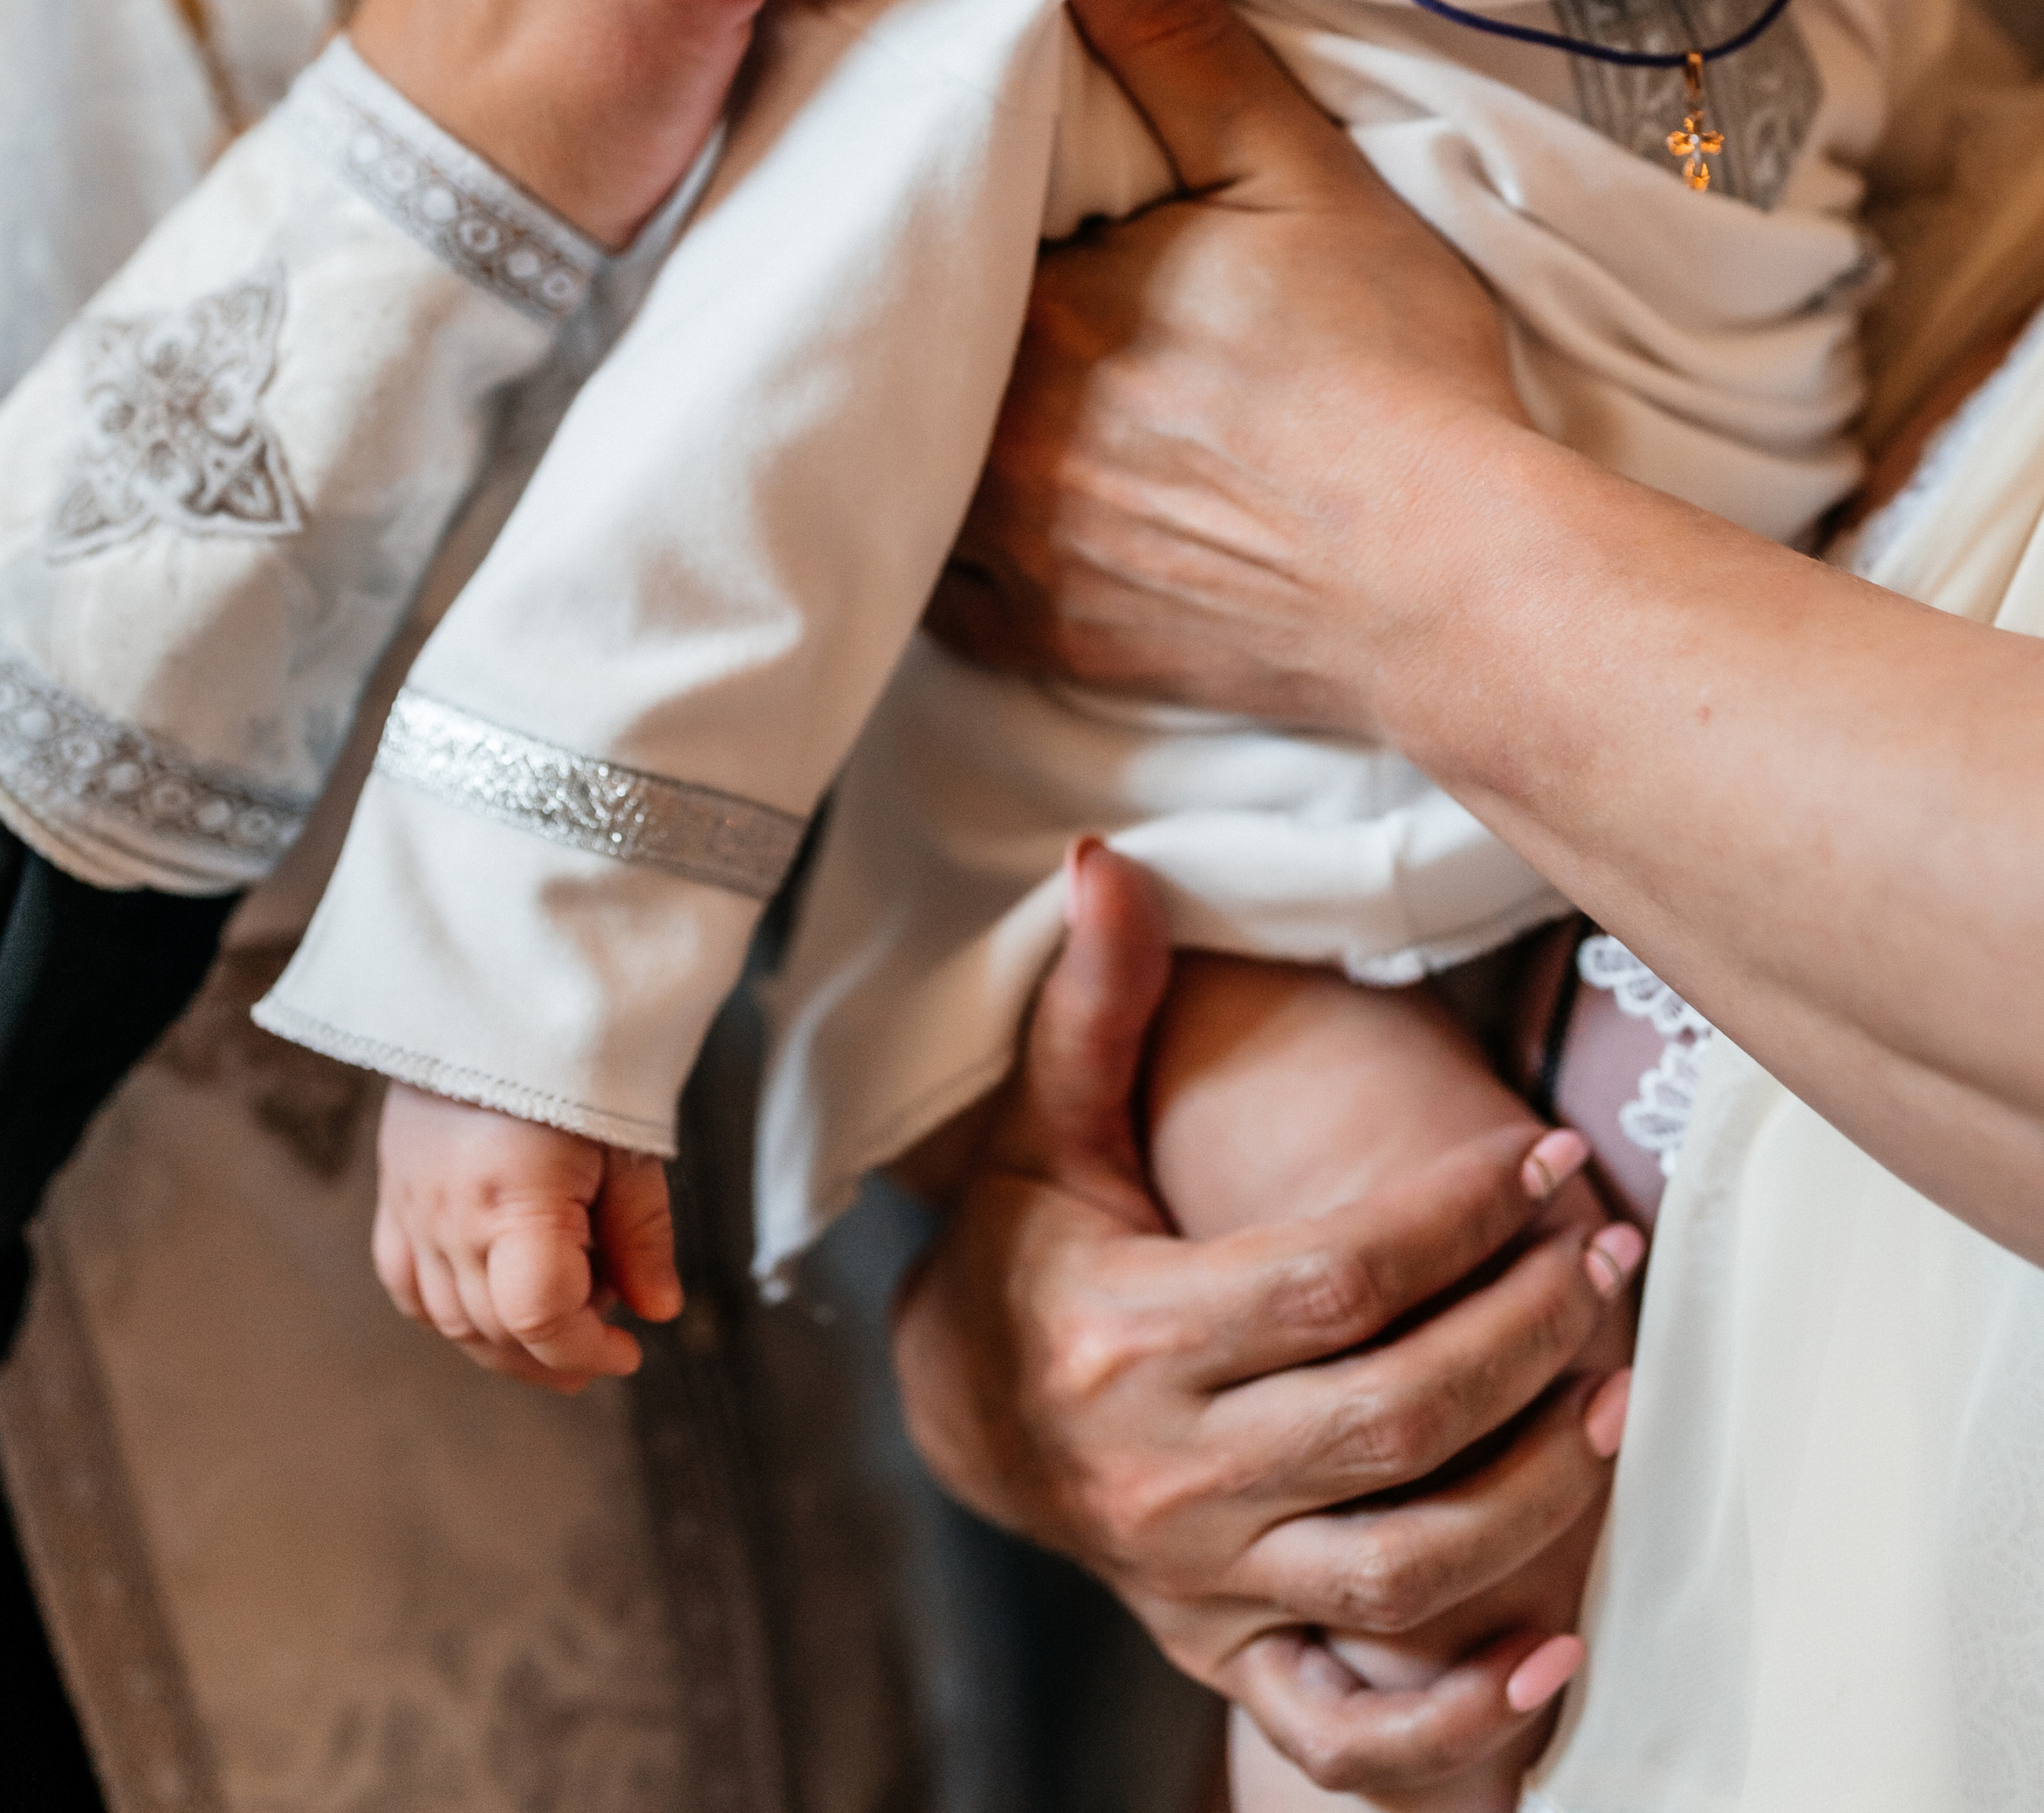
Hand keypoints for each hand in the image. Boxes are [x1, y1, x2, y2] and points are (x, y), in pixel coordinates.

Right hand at [371, 1083, 681, 1390]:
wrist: (496, 993)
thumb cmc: (574, 1060)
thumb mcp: (628, 1140)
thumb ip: (641, 1232)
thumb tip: (657, 1310)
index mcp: (514, 1197)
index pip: (540, 1317)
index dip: (587, 1350)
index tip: (627, 1348)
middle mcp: (451, 1215)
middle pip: (498, 1329)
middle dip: (558, 1349)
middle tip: (607, 1332)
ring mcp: (413, 1209)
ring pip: (450, 1320)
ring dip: (507, 1341)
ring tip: (562, 1320)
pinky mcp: (395, 1195)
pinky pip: (408, 1285)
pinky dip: (449, 1312)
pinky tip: (491, 1305)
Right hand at [892, 845, 1633, 1796]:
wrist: (962, 1420)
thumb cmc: (1027, 1249)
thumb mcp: (1045, 1125)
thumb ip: (1094, 1000)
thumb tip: (1105, 856)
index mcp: (1127, 1332)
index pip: (1330, 1278)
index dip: (1452, 1216)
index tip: (1543, 1157)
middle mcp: (1165, 1470)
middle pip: (1389, 1415)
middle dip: (1523, 1332)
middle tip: (1606, 1255)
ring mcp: (1201, 1582)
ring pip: (1400, 1566)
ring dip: (1533, 1488)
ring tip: (1617, 1391)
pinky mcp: (1228, 1660)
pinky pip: (1351, 1729)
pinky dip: (1458, 1721)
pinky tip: (1557, 1652)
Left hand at [930, 0, 1520, 729]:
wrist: (1457, 581)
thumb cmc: (1391, 376)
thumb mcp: (1298, 172)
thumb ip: (1181, 49)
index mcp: (1030, 319)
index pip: (934, 238)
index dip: (954, 211)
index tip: (979, 195)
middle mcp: (989, 448)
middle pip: (912, 359)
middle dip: (934, 324)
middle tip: (977, 292)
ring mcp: (1010, 562)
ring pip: (910, 478)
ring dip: (926, 437)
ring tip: (969, 396)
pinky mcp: (1048, 646)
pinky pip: (945, 599)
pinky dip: (954, 555)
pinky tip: (993, 514)